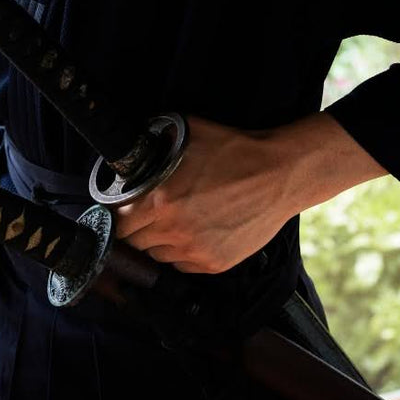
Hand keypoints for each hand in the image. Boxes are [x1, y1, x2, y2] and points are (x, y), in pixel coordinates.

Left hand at [115, 115, 305, 273]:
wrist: (280, 174)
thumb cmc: (235, 150)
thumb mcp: (187, 134)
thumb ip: (153, 145)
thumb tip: (131, 148)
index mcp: (161, 201)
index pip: (118, 223)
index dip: (119, 215)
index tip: (125, 208)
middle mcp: (174, 231)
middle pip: (134, 242)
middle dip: (137, 227)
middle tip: (151, 212)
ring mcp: (195, 251)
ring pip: (158, 255)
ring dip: (160, 240)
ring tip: (177, 219)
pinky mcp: (214, 264)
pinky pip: (182, 264)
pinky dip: (183, 251)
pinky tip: (196, 229)